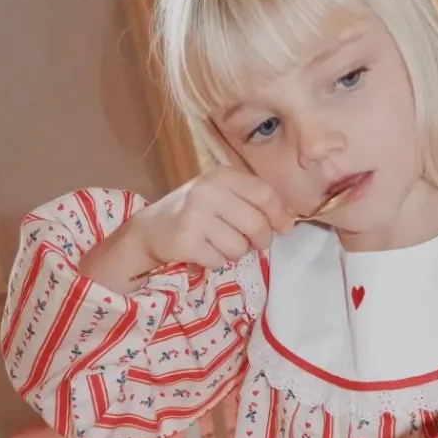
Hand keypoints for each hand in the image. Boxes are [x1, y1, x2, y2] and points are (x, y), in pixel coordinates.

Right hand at [140, 167, 295, 269]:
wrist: (150, 229)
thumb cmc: (194, 212)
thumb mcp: (221, 195)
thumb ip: (251, 201)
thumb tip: (288, 222)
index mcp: (221, 175)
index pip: (265, 194)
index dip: (280, 215)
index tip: (284, 228)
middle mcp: (208, 191)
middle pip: (257, 224)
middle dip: (261, 241)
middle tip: (252, 243)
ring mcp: (195, 215)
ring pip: (239, 247)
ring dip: (234, 253)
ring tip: (217, 244)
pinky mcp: (185, 240)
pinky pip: (219, 261)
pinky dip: (214, 262)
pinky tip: (202, 251)